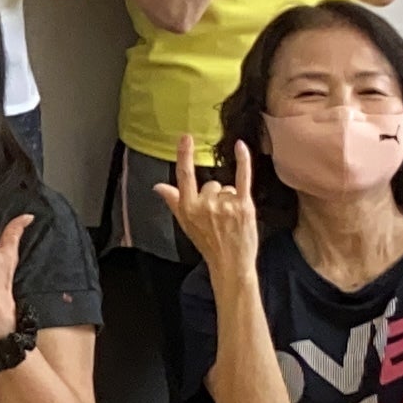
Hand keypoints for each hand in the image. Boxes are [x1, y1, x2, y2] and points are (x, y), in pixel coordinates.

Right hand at [153, 134, 263, 283]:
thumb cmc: (208, 245)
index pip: (184, 176)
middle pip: (211, 184)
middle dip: (215, 196)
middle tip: (219, 219)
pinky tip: (240, 146)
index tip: (185, 138)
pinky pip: (243, 177)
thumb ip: (173, 201)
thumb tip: (158, 186)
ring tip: (231, 220)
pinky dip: (243, 161)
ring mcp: (225, 204)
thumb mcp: (184, 225)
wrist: (231, 264)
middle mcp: (205, 204)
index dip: (184, 155)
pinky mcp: (244, 205)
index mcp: (188, 208)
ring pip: (227, 188)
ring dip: (230, 200)